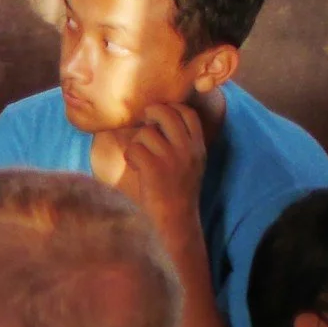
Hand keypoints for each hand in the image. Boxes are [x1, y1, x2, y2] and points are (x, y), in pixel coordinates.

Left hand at [116, 102, 207, 237]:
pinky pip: (134, 148)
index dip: (170, 108)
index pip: (188, 112)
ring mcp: (171, 158)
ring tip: (140, 158)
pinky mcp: (154, 168)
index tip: (158, 117)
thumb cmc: (176, 191)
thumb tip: (158, 118)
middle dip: (149, 115)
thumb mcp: (190, 163)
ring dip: (136, 143)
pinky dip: (130, 156)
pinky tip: (136, 167)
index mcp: (198, 146)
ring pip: (145, 132)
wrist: (176, 219)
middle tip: (143, 126)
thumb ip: (182, 142)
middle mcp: (187, 149)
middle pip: (166, 113)